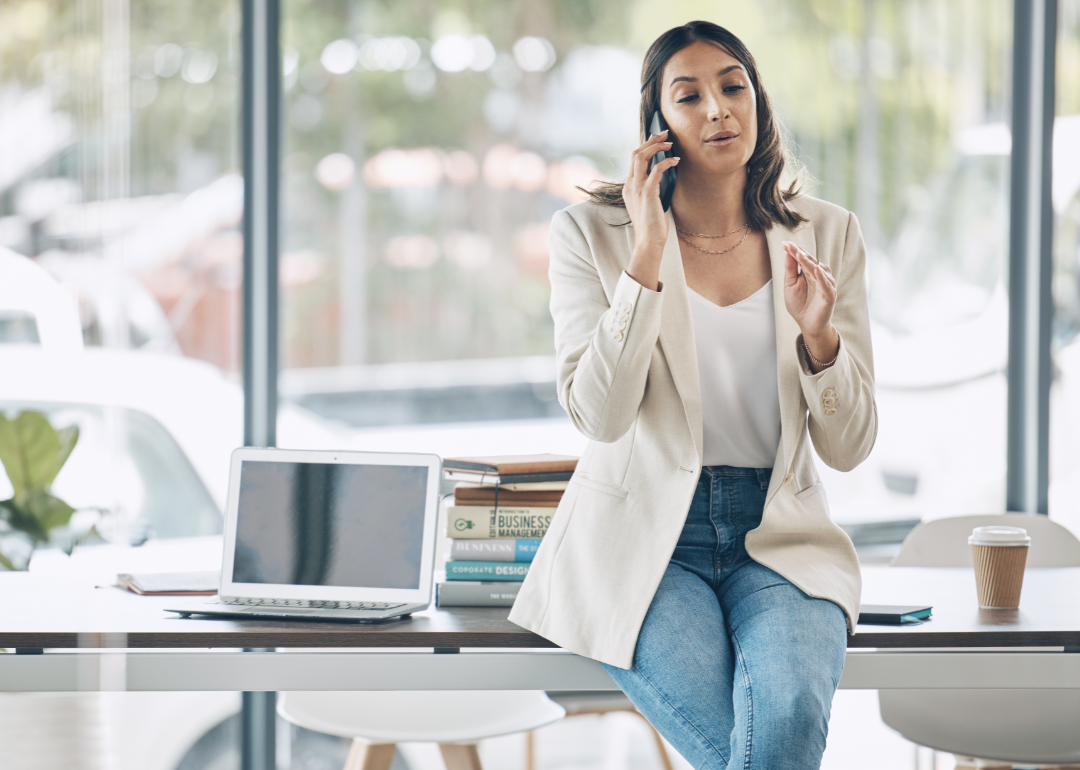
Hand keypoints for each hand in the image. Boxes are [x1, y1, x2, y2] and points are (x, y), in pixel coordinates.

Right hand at [623, 131, 679, 289]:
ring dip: (657, 147)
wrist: (648, 241)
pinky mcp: (647, 193)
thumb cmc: (652, 224)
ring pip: (642, 157)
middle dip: (651, 140)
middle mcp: (630, 185)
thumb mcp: (649, 203)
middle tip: (666, 133)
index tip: (659, 139)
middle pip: (636, 153)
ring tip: (670, 143)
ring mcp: (637, 188)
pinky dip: (666, 162)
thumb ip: (651, 188)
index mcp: (629, 186)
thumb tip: (663, 175)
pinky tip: (676, 161)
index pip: (634, 159)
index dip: (646, 146)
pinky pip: (656, 170)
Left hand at [783, 241, 838, 363]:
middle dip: (800, 254)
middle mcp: (819, 275)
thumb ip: (790, 269)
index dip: (794, 251)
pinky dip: (822, 278)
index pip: (802, 258)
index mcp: (809, 272)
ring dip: (810, 262)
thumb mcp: (790, 285)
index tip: (784, 244)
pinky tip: (817, 270)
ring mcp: (825, 284)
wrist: (807, 324)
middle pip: (810, 262)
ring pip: (819, 271)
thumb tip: (787, 251)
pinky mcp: (829, 295)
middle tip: (790, 246)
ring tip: (800, 255)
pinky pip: (826, 285)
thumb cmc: (799, 304)